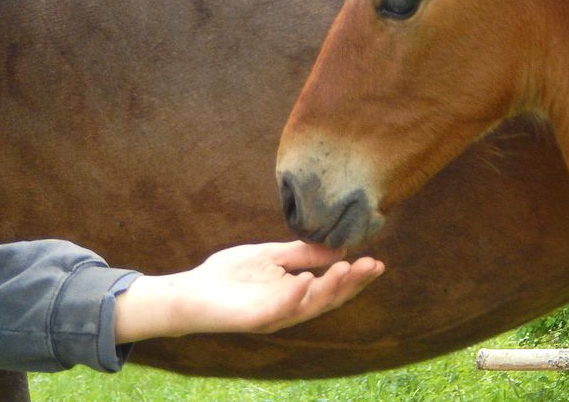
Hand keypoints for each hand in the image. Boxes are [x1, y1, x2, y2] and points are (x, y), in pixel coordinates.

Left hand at [113, 240, 383, 342]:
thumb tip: (337, 250)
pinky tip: (308, 280)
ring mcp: (274, 315)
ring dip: (330, 289)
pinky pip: (280, 309)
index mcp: (296, 293)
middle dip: (352, 284)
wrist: (191, 292)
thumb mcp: (270, 256)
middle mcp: (290, 308)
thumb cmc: (229, 275)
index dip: (355, 277)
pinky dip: (295, 296)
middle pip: (329, 299)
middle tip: (373, 266)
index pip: (332, 286)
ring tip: (348, 269)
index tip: (377, 262)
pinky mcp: (255, 319)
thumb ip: (300, 254)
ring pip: (310, 305)